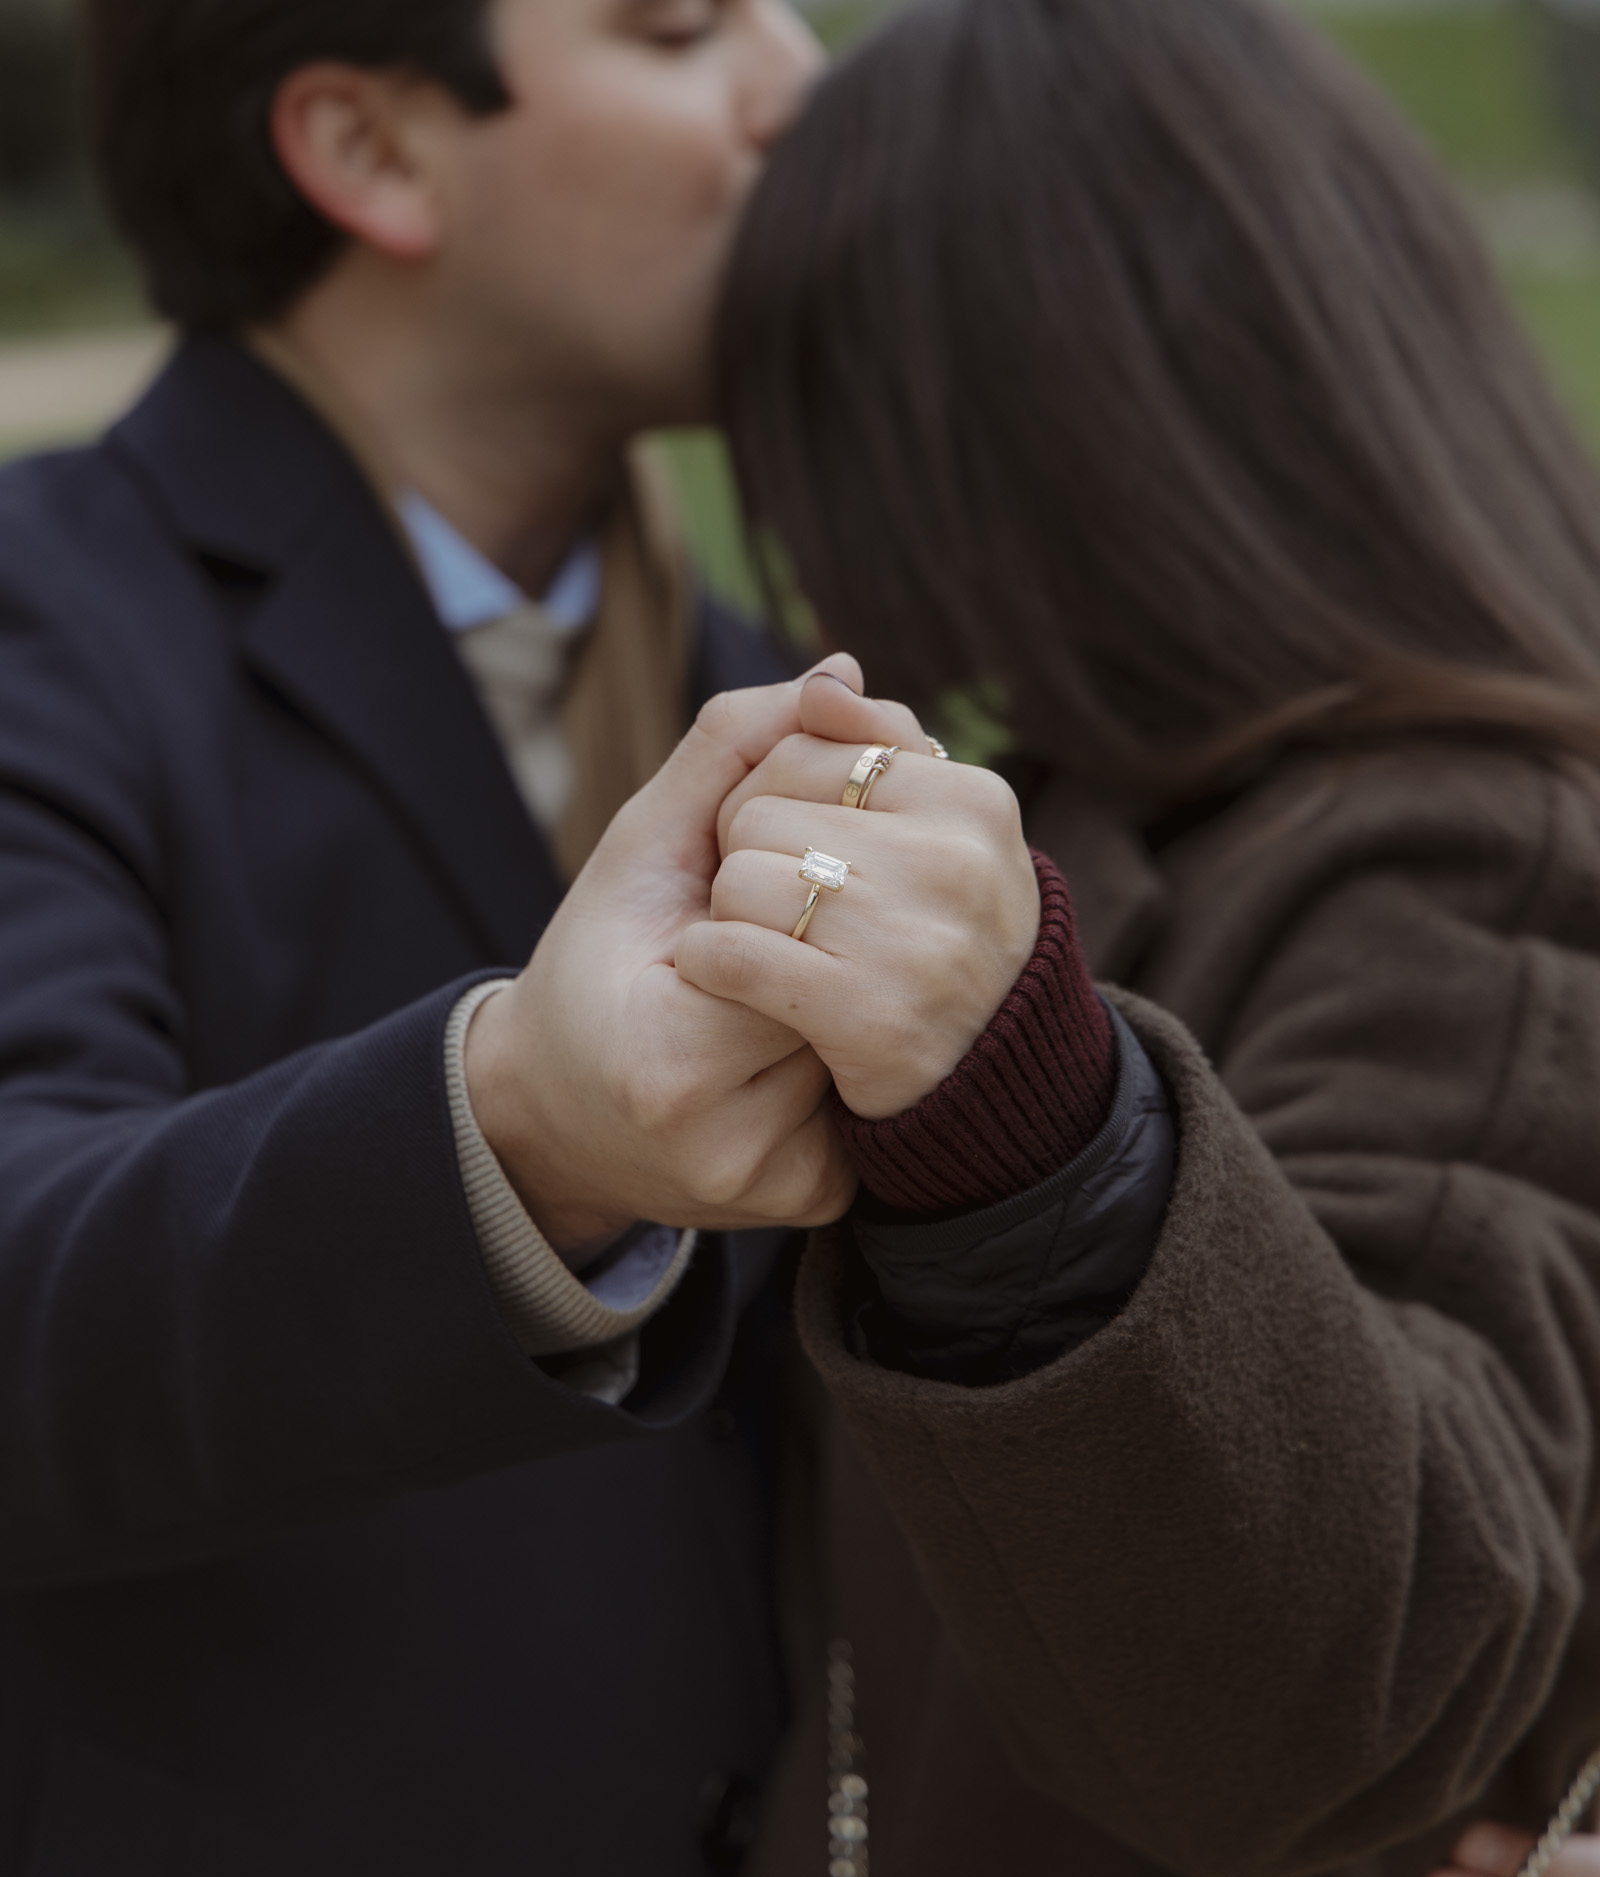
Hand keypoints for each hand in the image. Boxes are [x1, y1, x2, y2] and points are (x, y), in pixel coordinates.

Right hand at [464, 658, 863, 1257]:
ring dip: (848, 987)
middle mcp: (727, 1143)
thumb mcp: (641, 846)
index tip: (767, 872)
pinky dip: (849, 1054)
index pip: (808, 925)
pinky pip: (870, 1102)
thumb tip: (843, 674)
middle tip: (795, 920)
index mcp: (674, 1058)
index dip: (803, 875)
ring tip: (787, 981)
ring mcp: (773, 1188)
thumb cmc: (598, 959)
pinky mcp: (808, 1203)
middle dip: (834, 930)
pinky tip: (799, 1039)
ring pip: (869, 1036)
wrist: (555, 1113)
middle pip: (851, 981)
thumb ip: (735, 751)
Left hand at [674, 670, 1040, 1119]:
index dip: (778, 795)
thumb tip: (829, 675)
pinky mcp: (870, 1020)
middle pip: (766, 811)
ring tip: (779, 952)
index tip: (809, 847)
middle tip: (794, 911)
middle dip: (751, 855)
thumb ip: (862, 742)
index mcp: (977, 804)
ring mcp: (920, 945)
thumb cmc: (916, 938)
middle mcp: (960, 867)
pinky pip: (732, 953)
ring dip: (731, 917)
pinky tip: (730, 985)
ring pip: (745, 880)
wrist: (959, 1091)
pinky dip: (710, 966)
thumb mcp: (910, 829)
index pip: (810, 748)